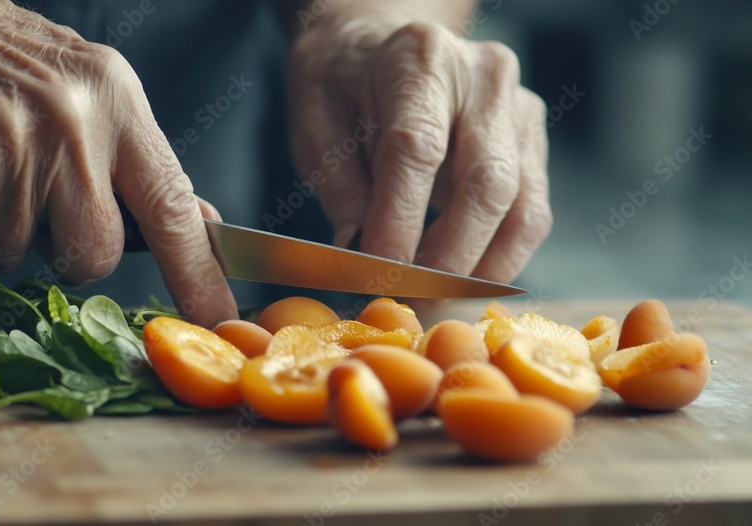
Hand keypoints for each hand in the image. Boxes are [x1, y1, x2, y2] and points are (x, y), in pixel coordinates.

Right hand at [0, 0, 235, 325]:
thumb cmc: (0, 65)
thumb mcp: (89, 89)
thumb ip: (138, 161)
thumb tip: (199, 223)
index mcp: (113, 101)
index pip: (169, 204)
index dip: (196, 270)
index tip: (216, 318)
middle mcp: (64, 125)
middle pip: (91, 257)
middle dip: (66, 251)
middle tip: (33, 200)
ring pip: (10, 257)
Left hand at [286, 5, 551, 291]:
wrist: (379, 44)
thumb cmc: (340, 86)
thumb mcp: (316, 125)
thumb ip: (341, 188)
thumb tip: (362, 257)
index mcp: (417, 60)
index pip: (418, 150)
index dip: (400, 221)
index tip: (380, 276)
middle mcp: (482, 77)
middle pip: (486, 184)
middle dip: (448, 259)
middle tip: (412, 303)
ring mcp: (518, 107)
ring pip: (522, 208)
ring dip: (480, 269)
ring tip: (436, 300)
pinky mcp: (533, 138)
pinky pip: (531, 213)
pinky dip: (499, 256)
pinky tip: (462, 278)